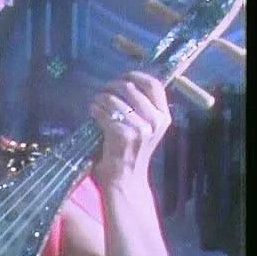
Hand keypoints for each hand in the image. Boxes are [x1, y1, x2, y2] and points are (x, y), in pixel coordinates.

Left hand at [89, 71, 171, 187]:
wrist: (126, 179)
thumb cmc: (132, 152)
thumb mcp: (147, 129)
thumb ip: (143, 108)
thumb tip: (127, 82)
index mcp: (164, 117)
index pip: (153, 85)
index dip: (135, 76)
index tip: (122, 76)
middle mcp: (155, 121)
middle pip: (130, 88)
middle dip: (112, 86)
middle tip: (102, 91)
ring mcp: (140, 128)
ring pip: (114, 100)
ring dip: (100, 98)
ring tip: (96, 102)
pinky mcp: (122, 134)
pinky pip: (103, 113)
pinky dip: (95, 109)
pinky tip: (92, 112)